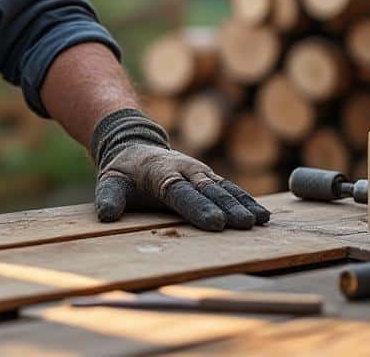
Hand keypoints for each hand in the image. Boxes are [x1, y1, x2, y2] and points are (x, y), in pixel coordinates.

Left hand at [89, 109, 269, 230]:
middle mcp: (185, 170)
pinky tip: (262, 215)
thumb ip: (108, 198)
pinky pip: (230, 188)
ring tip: (260, 221)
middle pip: (208, 190)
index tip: (216, 222)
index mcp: (160, 173)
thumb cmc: (123, 170)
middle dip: (228, 208)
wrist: (136, 144)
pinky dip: (246, 200)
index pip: (180, 192)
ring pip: (224, 188)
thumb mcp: (110, 181)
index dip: (198, 207)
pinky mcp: (209, 177)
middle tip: (244, 225)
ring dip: (242, 204)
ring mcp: (200, 172)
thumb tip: (106, 215)